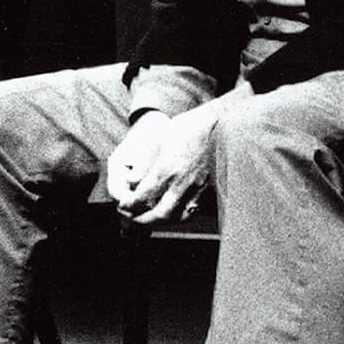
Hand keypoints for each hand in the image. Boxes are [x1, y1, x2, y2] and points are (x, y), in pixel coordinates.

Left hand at [107, 99, 222, 225]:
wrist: (221, 122)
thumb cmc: (188, 126)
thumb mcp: (161, 138)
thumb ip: (145, 162)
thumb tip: (131, 180)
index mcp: (167, 169)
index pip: (143, 196)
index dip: (130, 205)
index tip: (123, 205)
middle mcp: (183, 183)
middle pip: (160, 213)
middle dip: (143, 219)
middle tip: (132, 217)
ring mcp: (198, 188)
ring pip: (178, 216)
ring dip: (161, 221)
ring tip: (150, 218)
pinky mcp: (209, 188)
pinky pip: (193, 210)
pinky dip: (179, 216)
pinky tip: (172, 212)